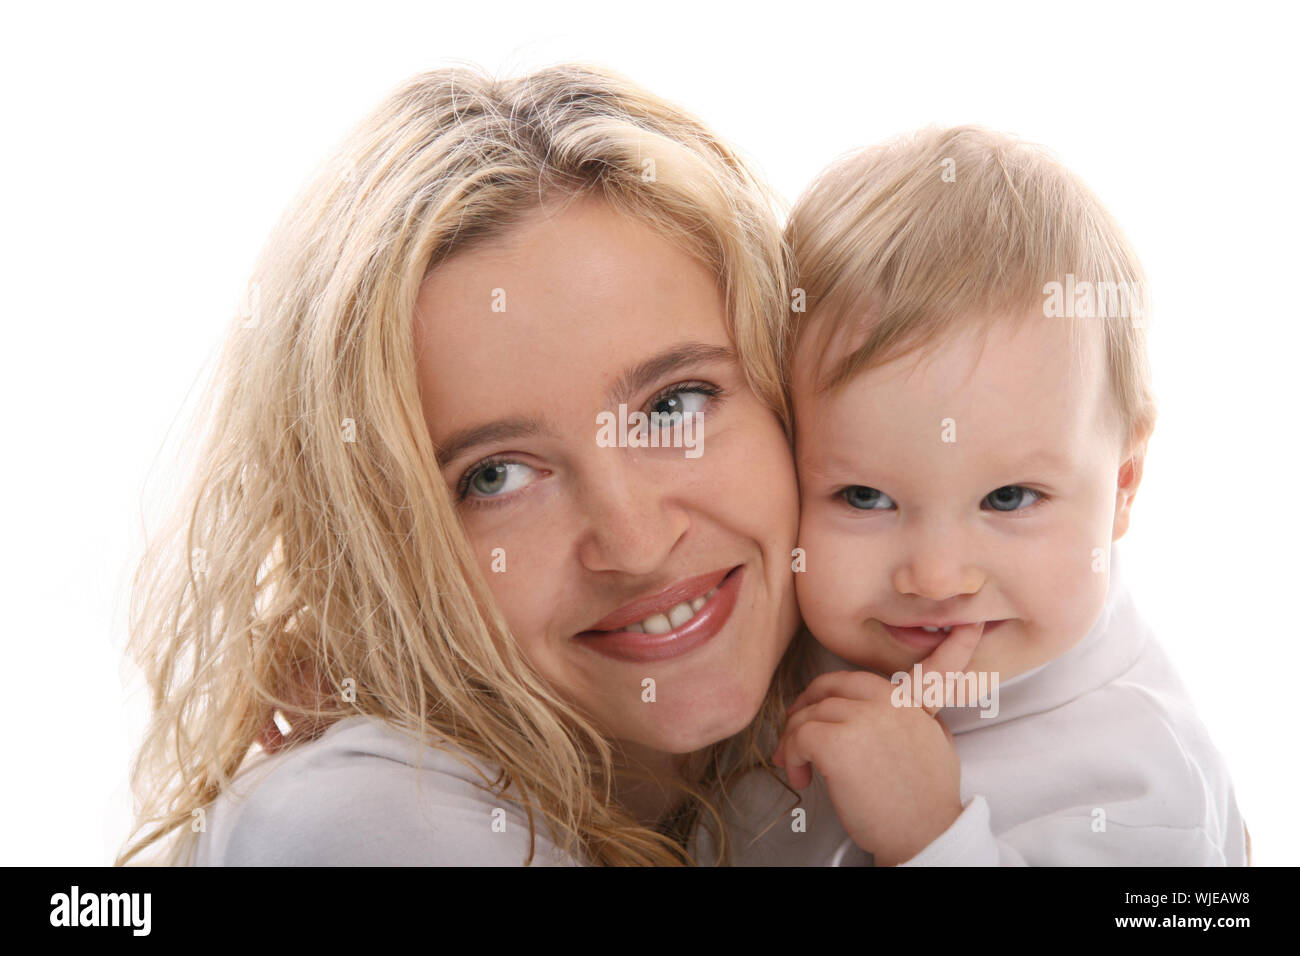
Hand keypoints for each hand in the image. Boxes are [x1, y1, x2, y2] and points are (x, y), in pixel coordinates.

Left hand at [772, 623, 983, 865]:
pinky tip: (803, 777)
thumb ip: (923, 718)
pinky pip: (798, 735)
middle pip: (831, 684)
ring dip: (795, 741)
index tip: (970, 629)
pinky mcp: (836, 741)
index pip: (928, 668)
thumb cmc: (925, 802)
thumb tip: (917, 708)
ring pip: (808, 713)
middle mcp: (887, 701)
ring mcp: (861, 717)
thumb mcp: (938, 748)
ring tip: (800, 768)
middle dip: (807, 705)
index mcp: (912, 703)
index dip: (954, 648)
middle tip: (798, 732)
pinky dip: (791, 756)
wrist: (922, 836)